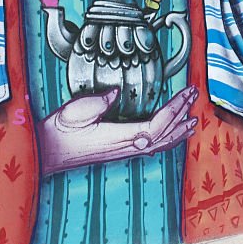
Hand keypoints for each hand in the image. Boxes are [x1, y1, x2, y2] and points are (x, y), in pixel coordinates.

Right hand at [37, 85, 198, 175]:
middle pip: (164, 134)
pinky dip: (167, 140)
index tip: (186, 93)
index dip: (174, 110)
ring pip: (160, 144)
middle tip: (194, 95)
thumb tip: (117, 92)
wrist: (48, 151)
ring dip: (178, 130)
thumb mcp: (75, 111)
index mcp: (119, 137)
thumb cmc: (60, 131)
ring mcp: (124, 151)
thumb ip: (98, 102)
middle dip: (182, 114)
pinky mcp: (120, 151)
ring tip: (193, 120)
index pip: (157, 126)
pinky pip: (151, 147)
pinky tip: (172, 137)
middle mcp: (126, 147)